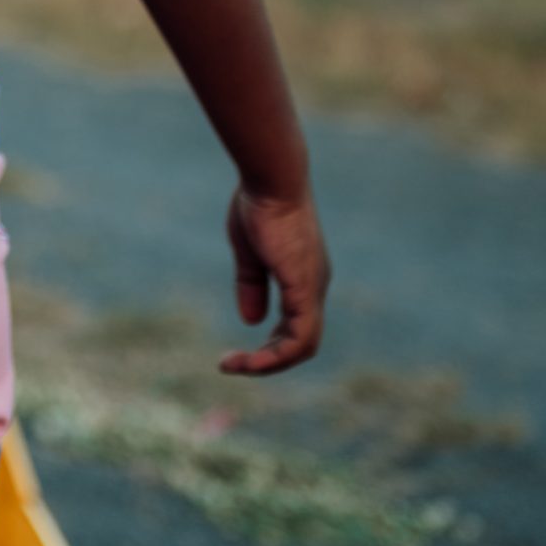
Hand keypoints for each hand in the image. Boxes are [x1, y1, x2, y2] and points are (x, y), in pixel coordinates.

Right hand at [219, 183, 329, 375]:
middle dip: (268, 361)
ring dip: (269, 363)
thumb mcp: (250, 252)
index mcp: (303, 278)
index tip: (235, 352)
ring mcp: (313, 289)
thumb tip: (252, 320)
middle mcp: (314, 287)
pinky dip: (276, 355)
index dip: (268, 345)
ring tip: (234, 366)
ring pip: (304, 346)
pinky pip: (300, 337)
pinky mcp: (304, 288)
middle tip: (231, 364)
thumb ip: (252, 284)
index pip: (296, 327)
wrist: (272, 180)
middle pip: (302, 343)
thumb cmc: (259, 205)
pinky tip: (251, 359)